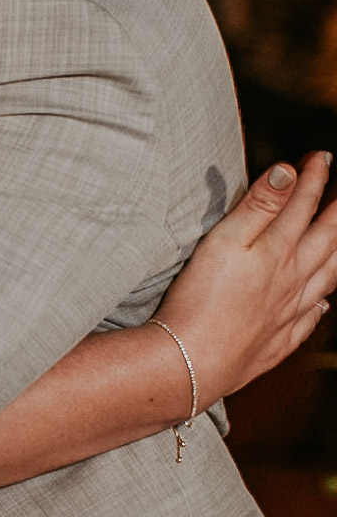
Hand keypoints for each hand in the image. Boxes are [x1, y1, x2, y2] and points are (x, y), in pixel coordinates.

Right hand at [155, 151, 336, 409]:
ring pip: (327, 279)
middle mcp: (292, 281)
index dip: (313, 179)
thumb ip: (259, 205)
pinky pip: (309, 320)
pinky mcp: (276, 342)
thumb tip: (288, 171)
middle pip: (326, 240)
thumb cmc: (202, 298)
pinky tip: (322, 304)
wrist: (194, 361)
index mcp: (278, 252)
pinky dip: (320, 306)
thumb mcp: (226, 240)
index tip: (322, 156)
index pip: (302, 206)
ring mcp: (288, 314)